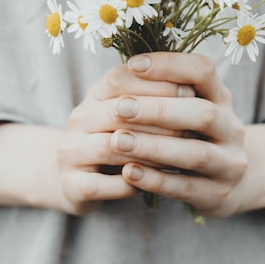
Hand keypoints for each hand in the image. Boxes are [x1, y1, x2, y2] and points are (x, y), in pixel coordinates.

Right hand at [54, 61, 196, 214]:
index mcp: (95, 94)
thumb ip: (152, 98)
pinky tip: (155, 183)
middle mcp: (78, 118)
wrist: (78, 179)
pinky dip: (132, 183)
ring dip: (149, 152)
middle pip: (118, 111)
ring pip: (112, 147)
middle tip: (192, 127)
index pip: (121, 78)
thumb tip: (194, 87)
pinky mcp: (72, 185)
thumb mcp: (131, 114)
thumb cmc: (118, 139)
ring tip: (179, 156)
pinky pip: (104, 184)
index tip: (191, 93)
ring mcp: (71, 152)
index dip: (157, 84)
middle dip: (160, 119)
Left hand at [113, 52, 251, 218]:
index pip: (203, 71)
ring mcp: (229, 164)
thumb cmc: (194, 136)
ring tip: (118, 141)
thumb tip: (118, 73)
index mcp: (222, 97)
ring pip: (195, 153)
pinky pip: (185, 187)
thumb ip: (162, 91)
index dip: (170, 65)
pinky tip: (128, 172)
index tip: (133, 65)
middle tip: (120, 108)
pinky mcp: (217, 194)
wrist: (229, 183)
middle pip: (203, 114)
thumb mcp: (188, 108)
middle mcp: (232, 128)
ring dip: (154, 146)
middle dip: (159, 110)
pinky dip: (155, 179)